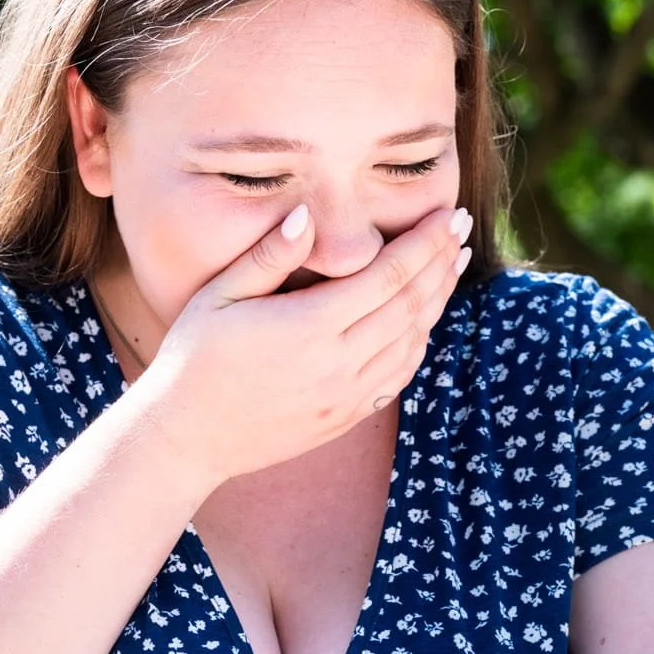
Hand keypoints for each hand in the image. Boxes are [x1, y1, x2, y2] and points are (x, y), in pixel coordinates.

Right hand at [143, 202, 472, 490]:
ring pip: (411, 341)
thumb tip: (306, 215)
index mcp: (310, 326)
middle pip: (410, 305)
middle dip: (441, 262)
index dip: (424, 243)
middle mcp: (338, 363)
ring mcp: (346, 394)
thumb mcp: (219, 296)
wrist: (188, 438)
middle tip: (464, 227)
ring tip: (453, 264)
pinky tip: (424, 318)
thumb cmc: (193, 358)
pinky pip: (398, 375)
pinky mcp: (345, 416)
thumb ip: (267, 257)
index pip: (387, 275)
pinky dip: (419, 342)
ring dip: (438, 300)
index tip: (448, 215)